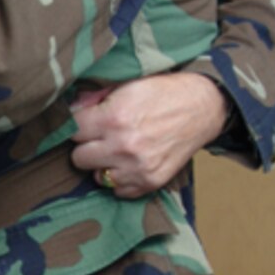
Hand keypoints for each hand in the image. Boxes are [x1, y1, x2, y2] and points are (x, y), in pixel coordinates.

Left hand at [70, 72, 229, 197]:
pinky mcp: (149, 182)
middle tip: (100, 137)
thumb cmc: (164, 93)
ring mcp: (136, 168)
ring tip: (116, 150)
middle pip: (78, 158)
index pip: (72, 131)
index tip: (86, 124)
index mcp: (114, 117)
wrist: (203, 107)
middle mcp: (123, 146)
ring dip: (102, 165)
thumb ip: (96, 98)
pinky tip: (129, 163)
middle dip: (87, 146)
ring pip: (95, 177)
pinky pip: (118, 190)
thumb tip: (71, 108)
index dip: (78, 126)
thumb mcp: (128, 84)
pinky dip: (121, 179)